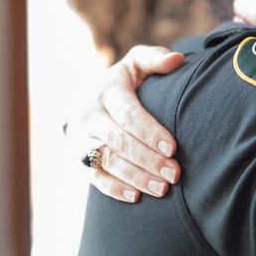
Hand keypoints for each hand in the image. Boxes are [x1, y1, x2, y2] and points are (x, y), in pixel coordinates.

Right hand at [71, 45, 184, 202]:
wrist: (87, 98)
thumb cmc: (125, 82)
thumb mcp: (136, 64)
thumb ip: (156, 59)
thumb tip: (177, 60)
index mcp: (107, 90)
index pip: (128, 114)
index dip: (150, 132)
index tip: (172, 148)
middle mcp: (89, 114)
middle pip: (118, 141)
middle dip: (147, 160)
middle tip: (174, 174)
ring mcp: (81, 138)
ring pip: (106, 161)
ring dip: (134, 177)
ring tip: (162, 189)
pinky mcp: (78, 157)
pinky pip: (94, 176)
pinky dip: (114, 188)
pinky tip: (136, 196)